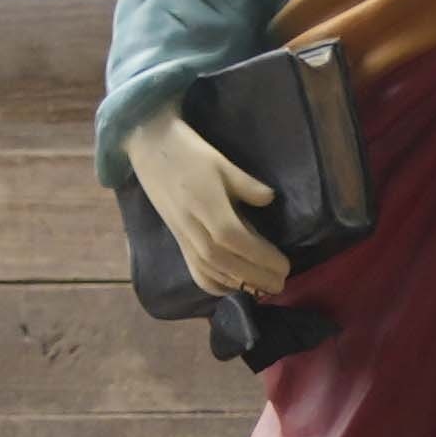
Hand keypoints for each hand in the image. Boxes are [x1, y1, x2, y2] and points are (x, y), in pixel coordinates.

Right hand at [123, 103, 287, 298]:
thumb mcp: (223, 163)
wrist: (150, 148)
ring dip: (239, 284)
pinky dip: (215, 285)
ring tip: (265, 288)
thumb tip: (269, 199)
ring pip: (211, 272)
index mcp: (206, 206)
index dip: (260, 256)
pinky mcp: (178, 242)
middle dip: (256, 277)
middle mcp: (193, 228)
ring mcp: (183, 238)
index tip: (285, 265)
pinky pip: (196, 272)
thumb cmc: (190, 153)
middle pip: (226, 263)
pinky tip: (234, 287)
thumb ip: (247, 185)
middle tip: (281, 283)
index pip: (236, 240)